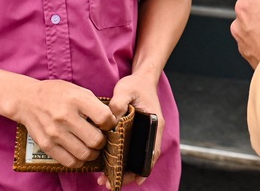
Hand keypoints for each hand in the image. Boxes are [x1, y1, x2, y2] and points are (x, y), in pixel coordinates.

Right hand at [15, 80, 116, 168]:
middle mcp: (65, 116)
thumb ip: (94, 104)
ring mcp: (55, 133)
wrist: (27, 100)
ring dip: (92, 153)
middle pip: (96, 140)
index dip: (110, 123)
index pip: (104, 118)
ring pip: (85, 154)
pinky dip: (79, 160)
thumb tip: (111, 122)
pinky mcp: (47, 145)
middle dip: (102, 141)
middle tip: (99, 137)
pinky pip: (70, 162)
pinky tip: (78, 152)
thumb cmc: (56, 94)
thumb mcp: (76, 90)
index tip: (107, 124)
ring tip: (90, 146)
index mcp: (75, 99)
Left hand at [99, 73, 163, 187]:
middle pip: (143, 160)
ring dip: (123, 170)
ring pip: (136, 158)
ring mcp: (145, 134)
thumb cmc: (136, 84)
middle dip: (128, 174)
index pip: (152, 152)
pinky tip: (108, 168)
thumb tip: (109, 120)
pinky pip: (131, 151)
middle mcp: (152, 133)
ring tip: (104, 180)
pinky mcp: (137, 133)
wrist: (142, 78)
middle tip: (109, 183)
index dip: (144, 168)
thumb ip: (118, 104)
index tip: (133, 180)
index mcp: (155, 124)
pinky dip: (122, 161)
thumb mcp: (125, 91)